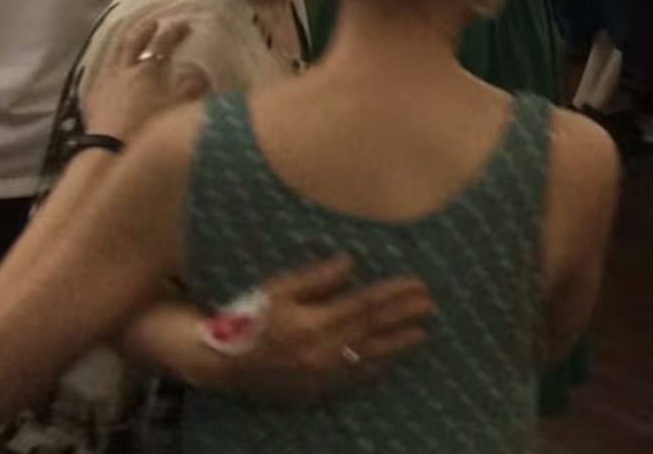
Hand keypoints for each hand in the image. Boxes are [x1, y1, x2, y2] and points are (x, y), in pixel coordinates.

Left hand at [80, 17, 205, 140]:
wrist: (110, 153)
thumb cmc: (147, 131)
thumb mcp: (178, 110)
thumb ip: (191, 88)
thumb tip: (198, 71)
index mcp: (146, 72)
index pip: (161, 44)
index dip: (173, 32)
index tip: (183, 24)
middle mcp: (123, 72)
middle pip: (132, 43)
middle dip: (144, 30)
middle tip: (152, 22)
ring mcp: (104, 84)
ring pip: (113, 56)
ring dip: (123, 44)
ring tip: (128, 39)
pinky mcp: (92, 100)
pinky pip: (101, 75)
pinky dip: (109, 67)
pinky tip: (111, 72)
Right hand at [204, 255, 433, 402]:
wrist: (223, 364)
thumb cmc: (250, 319)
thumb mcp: (279, 289)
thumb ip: (318, 278)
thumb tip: (351, 263)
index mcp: (315, 322)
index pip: (365, 305)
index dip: (394, 295)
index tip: (417, 284)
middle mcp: (322, 351)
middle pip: (372, 330)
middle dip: (403, 316)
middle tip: (430, 305)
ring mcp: (321, 374)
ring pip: (367, 357)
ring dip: (396, 344)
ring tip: (421, 332)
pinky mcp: (315, 390)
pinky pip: (352, 378)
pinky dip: (374, 367)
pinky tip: (389, 359)